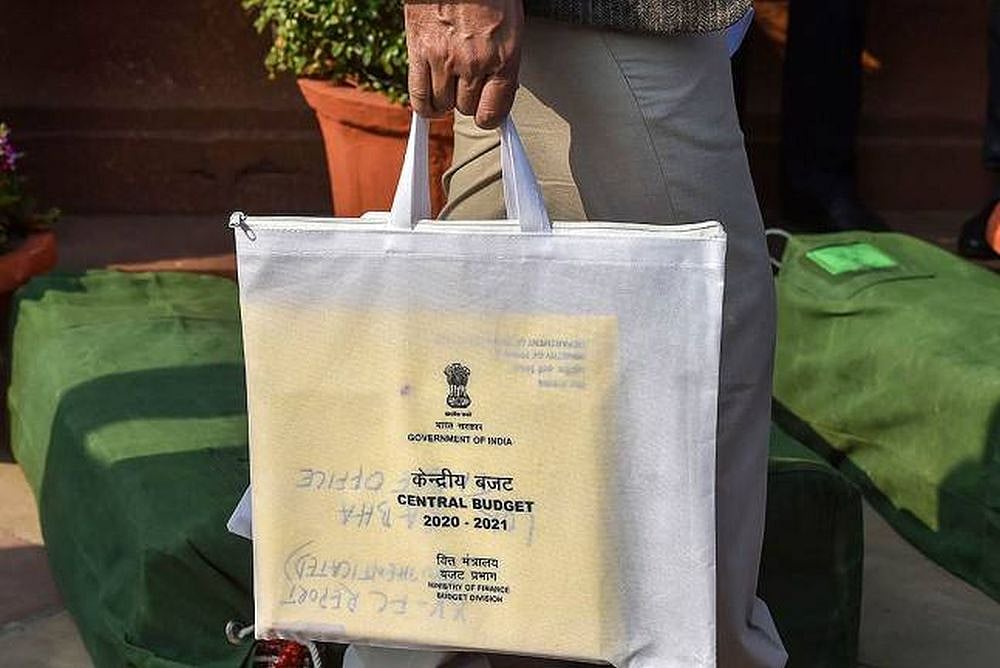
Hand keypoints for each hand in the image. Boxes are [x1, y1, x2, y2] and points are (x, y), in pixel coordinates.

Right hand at [404, 1, 522, 128]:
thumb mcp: (510, 25)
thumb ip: (504, 60)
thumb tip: (497, 91)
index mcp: (504, 56)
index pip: (495, 112)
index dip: (490, 116)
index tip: (487, 113)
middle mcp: (475, 62)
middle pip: (467, 109)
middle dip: (468, 100)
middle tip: (467, 85)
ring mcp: (445, 59)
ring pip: (443, 106)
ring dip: (446, 100)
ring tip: (449, 86)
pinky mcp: (420, 52)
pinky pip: (419, 98)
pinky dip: (425, 106)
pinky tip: (430, 102)